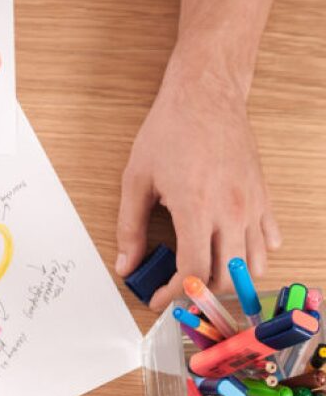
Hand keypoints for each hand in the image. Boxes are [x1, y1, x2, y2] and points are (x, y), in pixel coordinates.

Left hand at [115, 54, 280, 310]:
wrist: (206, 96)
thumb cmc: (169, 131)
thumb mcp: (136, 180)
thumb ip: (130, 228)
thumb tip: (126, 264)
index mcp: (197, 209)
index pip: (193, 273)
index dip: (174, 294)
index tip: (158, 299)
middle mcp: (231, 212)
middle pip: (226, 278)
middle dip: (200, 293)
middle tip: (177, 291)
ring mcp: (252, 205)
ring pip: (253, 264)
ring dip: (229, 279)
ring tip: (203, 275)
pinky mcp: (263, 196)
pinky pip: (268, 239)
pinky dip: (253, 255)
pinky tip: (230, 251)